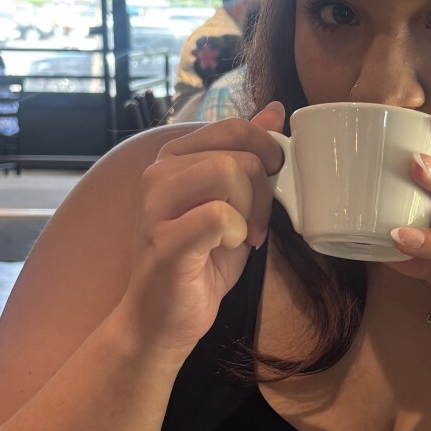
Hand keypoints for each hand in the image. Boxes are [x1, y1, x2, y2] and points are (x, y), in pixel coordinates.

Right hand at [113, 101, 284, 364]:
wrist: (162, 320)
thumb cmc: (199, 262)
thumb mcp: (234, 202)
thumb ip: (249, 155)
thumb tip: (275, 111)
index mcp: (175, 159)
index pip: (234, 127)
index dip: (267, 153)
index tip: (269, 187)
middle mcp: (158, 174)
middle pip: (238, 154)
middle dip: (263, 192)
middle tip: (255, 226)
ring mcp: (155, 207)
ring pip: (228, 174)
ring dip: (250, 212)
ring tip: (241, 238)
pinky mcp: (164, 242)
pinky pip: (218, 215)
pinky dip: (236, 233)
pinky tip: (227, 248)